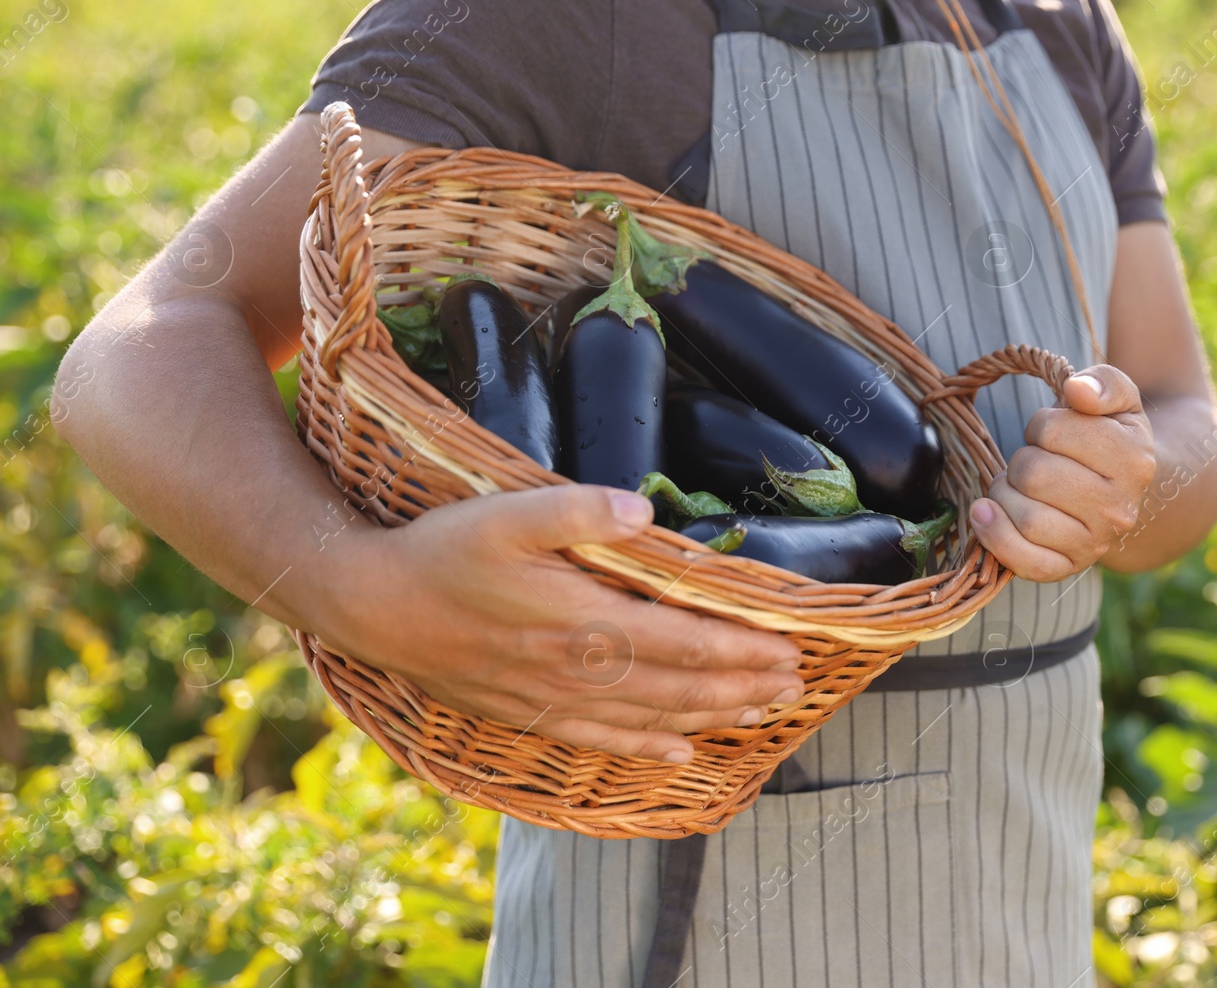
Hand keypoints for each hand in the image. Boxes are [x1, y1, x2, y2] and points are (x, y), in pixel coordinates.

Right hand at [318, 485, 804, 763]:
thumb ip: (578, 509)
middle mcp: (578, 670)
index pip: (685, 641)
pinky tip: (681, 755)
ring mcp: (554, 700)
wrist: (372, 606)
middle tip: (795, 685)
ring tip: (761, 714)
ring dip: (712, 717)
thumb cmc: (442, 552)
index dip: (742, 650)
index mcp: (584, 620)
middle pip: (681, 687)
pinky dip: (649, 749)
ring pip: (651, 719)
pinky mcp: (529, 714)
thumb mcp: (506, 512)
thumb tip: (645, 510)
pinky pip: (602, 742)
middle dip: (744, 687)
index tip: (790, 649)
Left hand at [969, 364, 1157, 581]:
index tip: (1050, 433)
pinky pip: (1026, 562)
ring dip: (1005, 494)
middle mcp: (1118, 508)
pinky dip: (996, 537)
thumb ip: (1104, 382)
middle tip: (1032, 461)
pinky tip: (984, 514)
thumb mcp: (1119, 399)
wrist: (1126, 491)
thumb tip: (1078, 391)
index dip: (1040, 425)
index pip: (1052, 430)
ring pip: (1025, 517)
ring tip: (1017, 486)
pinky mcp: (1069, 567)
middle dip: (1020, 460)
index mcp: (1132, 460)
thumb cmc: (1111, 437)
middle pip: (1033, 474)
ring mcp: (1095, 543)